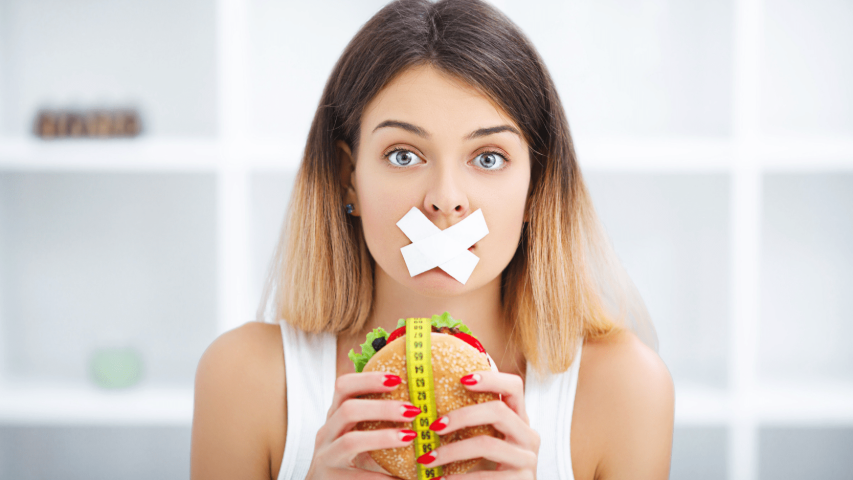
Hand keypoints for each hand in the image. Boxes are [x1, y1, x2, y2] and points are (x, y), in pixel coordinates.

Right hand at [305, 371, 421, 478]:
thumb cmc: (350, 462)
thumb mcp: (359, 436)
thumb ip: (376, 419)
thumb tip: (416, 403)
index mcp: (335, 417)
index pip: (343, 386)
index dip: (368, 379)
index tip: (397, 379)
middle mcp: (326, 434)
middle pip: (348, 410)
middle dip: (382, 408)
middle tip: (413, 410)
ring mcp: (325, 457)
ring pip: (350, 441)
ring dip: (383, 437)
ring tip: (410, 437)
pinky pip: (360, 477)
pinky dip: (385, 478)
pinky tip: (406, 478)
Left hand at [416, 371, 538, 478]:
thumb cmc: (489, 466)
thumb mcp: (484, 440)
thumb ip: (470, 423)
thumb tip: (428, 408)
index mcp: (519, 419)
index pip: (514, 387)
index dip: (491, 378)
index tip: (462, 379)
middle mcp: (528, 435)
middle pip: (498, 411)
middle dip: (462, 416)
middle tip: (434, 426)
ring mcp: (527, 459)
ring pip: (487, 444)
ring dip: (451, 451)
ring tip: (428, 458)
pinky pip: (486, 476)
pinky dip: (459, 478)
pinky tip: (441, 479)